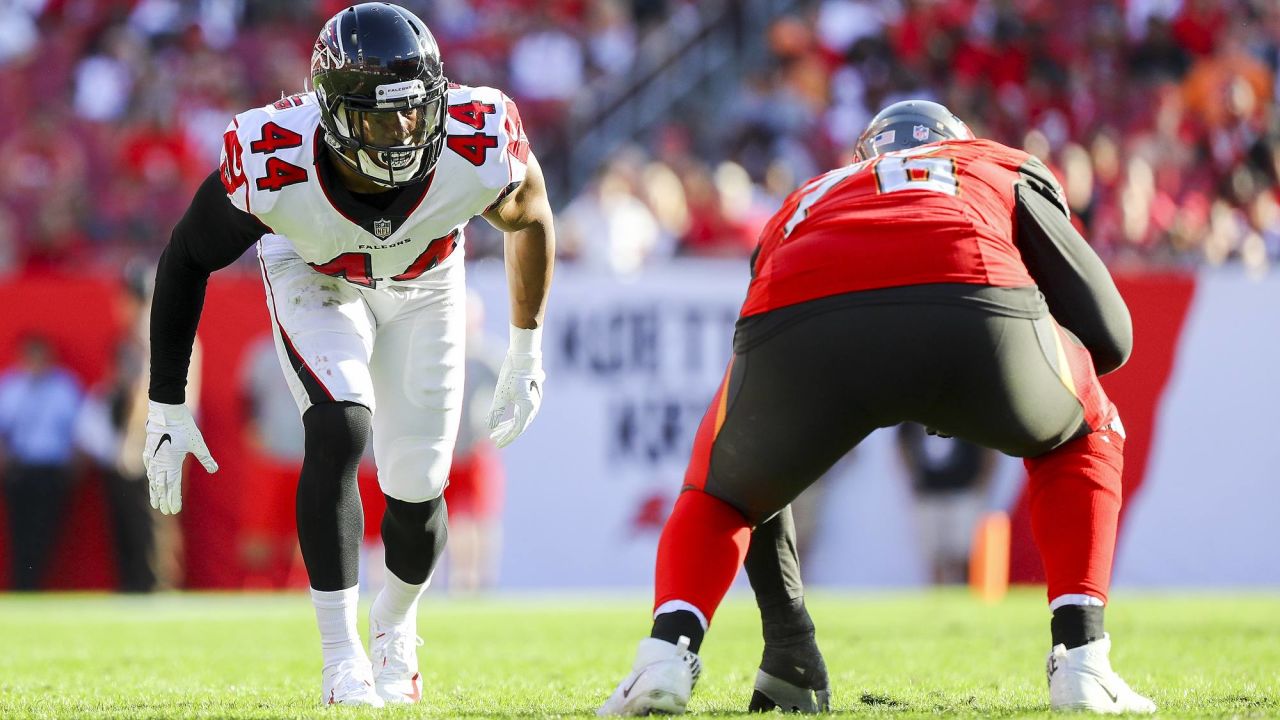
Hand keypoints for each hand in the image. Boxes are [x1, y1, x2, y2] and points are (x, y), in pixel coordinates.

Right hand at [142, 401, 217, 514]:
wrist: (166, 411)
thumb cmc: (183, 426)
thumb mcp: (198, 443)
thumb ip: (205, 458)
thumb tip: (214, 470)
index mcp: (172, 464)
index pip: (173, 486)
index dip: (173, 499)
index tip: (174, 510)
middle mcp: (160, 463)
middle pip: (161, 486)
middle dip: (164, 499)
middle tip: (166, 511)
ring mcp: (153, 457)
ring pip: (153, 479)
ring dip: (155, 492)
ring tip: (156, 503)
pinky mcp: (149, 450)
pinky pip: (149, 468)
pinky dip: (150, 478)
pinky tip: (150, 480)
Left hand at [487, 325, 544, 448]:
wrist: (523, 356)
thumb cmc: (512, 374)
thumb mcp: (501, 394)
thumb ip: (495, 411)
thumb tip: (490, 427)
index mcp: (528, 408)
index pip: (517, 429)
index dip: (507, 438)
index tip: (497, 444)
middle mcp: (533, 407)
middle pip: (519, 426)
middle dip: (505, 433)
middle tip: (493, 439)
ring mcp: (533, 402)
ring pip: (520, 419)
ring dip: (508, 426)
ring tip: (495, 432)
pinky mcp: (529, 397)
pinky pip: (521, 412)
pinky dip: (512, 418)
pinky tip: (502, 421)